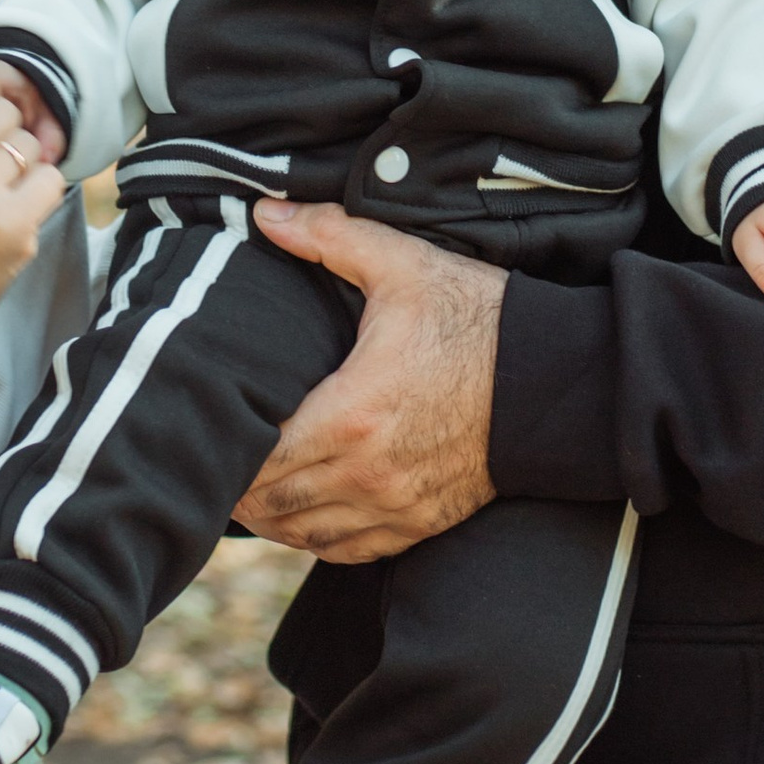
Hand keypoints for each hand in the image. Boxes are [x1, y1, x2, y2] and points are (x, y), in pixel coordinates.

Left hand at [236, 203, 503, 561]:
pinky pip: (349, 550)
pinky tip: (301, 514)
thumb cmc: (478, 319)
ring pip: (304, 535)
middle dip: (237, 487)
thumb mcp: (403, 265)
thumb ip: (329, 236)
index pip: (259, 457)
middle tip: (213, 460)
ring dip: (270, 518)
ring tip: (247, 490)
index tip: (207, 428)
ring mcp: (397, 506)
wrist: (556, 378)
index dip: (223, 450)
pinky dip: (315, 538)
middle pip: (273, 504)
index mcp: (354, 413)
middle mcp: (370, 472)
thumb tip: (264, 213)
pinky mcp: (421, 523)